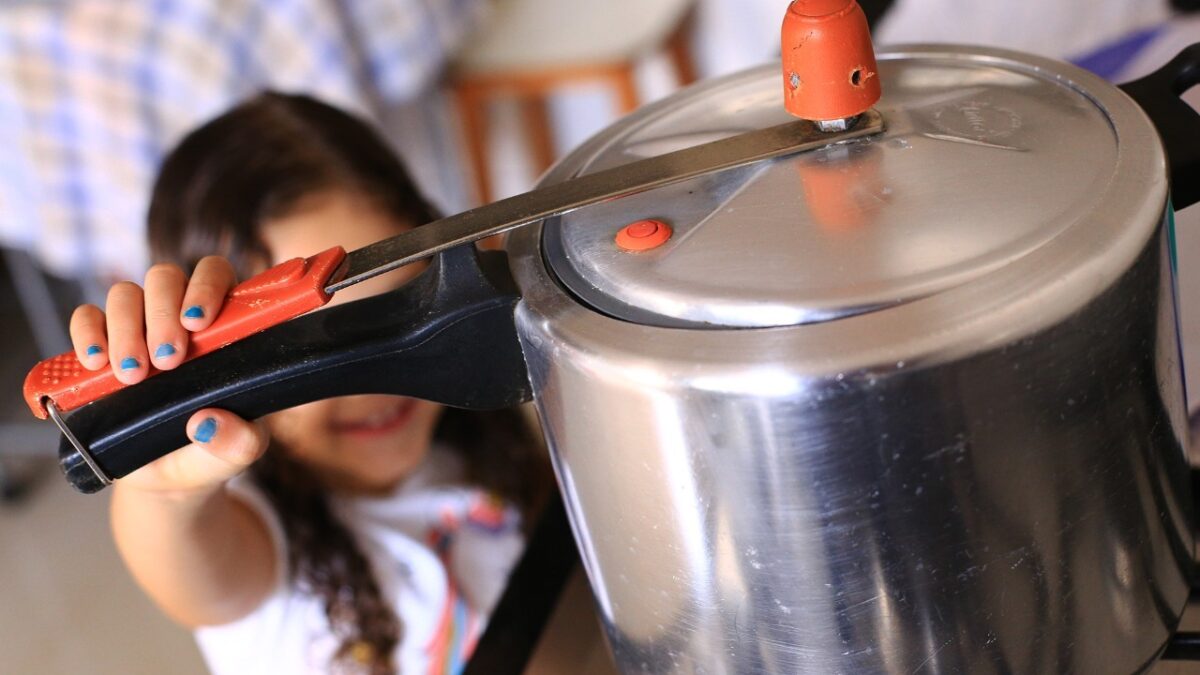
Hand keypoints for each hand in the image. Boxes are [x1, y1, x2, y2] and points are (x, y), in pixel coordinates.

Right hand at [68, 257, 269, 493]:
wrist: (170, 477)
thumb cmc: (213, 449)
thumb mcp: (239, 451)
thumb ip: (239, 440)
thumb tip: (209, 423)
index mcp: (224, 324)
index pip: (216, 273)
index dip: (206, 286)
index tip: (198, 323)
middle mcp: (179, 315)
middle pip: (165, 278)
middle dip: (162, 314)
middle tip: (166, 361)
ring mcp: (138, 327)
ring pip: (124, 294)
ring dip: (125, 329)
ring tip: (133, 375)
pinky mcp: (102, 345)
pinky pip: (86, 317)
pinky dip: (86, 334)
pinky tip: (95, 363)